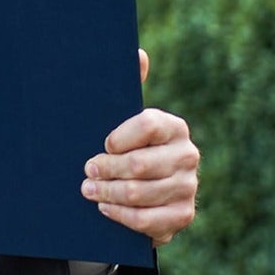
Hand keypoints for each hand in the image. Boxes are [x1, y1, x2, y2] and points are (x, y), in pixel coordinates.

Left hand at [81, 50, 198, 245]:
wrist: (141, 192)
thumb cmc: (125, 149)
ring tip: (88, 190)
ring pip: (139, 193)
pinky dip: (121, 215)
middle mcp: (187, 155)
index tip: (102, 144)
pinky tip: (105, 209)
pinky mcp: (182, 215)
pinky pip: (147, 220)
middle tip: (86, 171)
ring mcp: (188, 187)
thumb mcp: (121, 120)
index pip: (147, 125)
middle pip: (139, 164)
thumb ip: (129, 87)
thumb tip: (138, 53)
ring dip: (107, 193)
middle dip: (105, 169)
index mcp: (173, 127)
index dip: (118, 137)